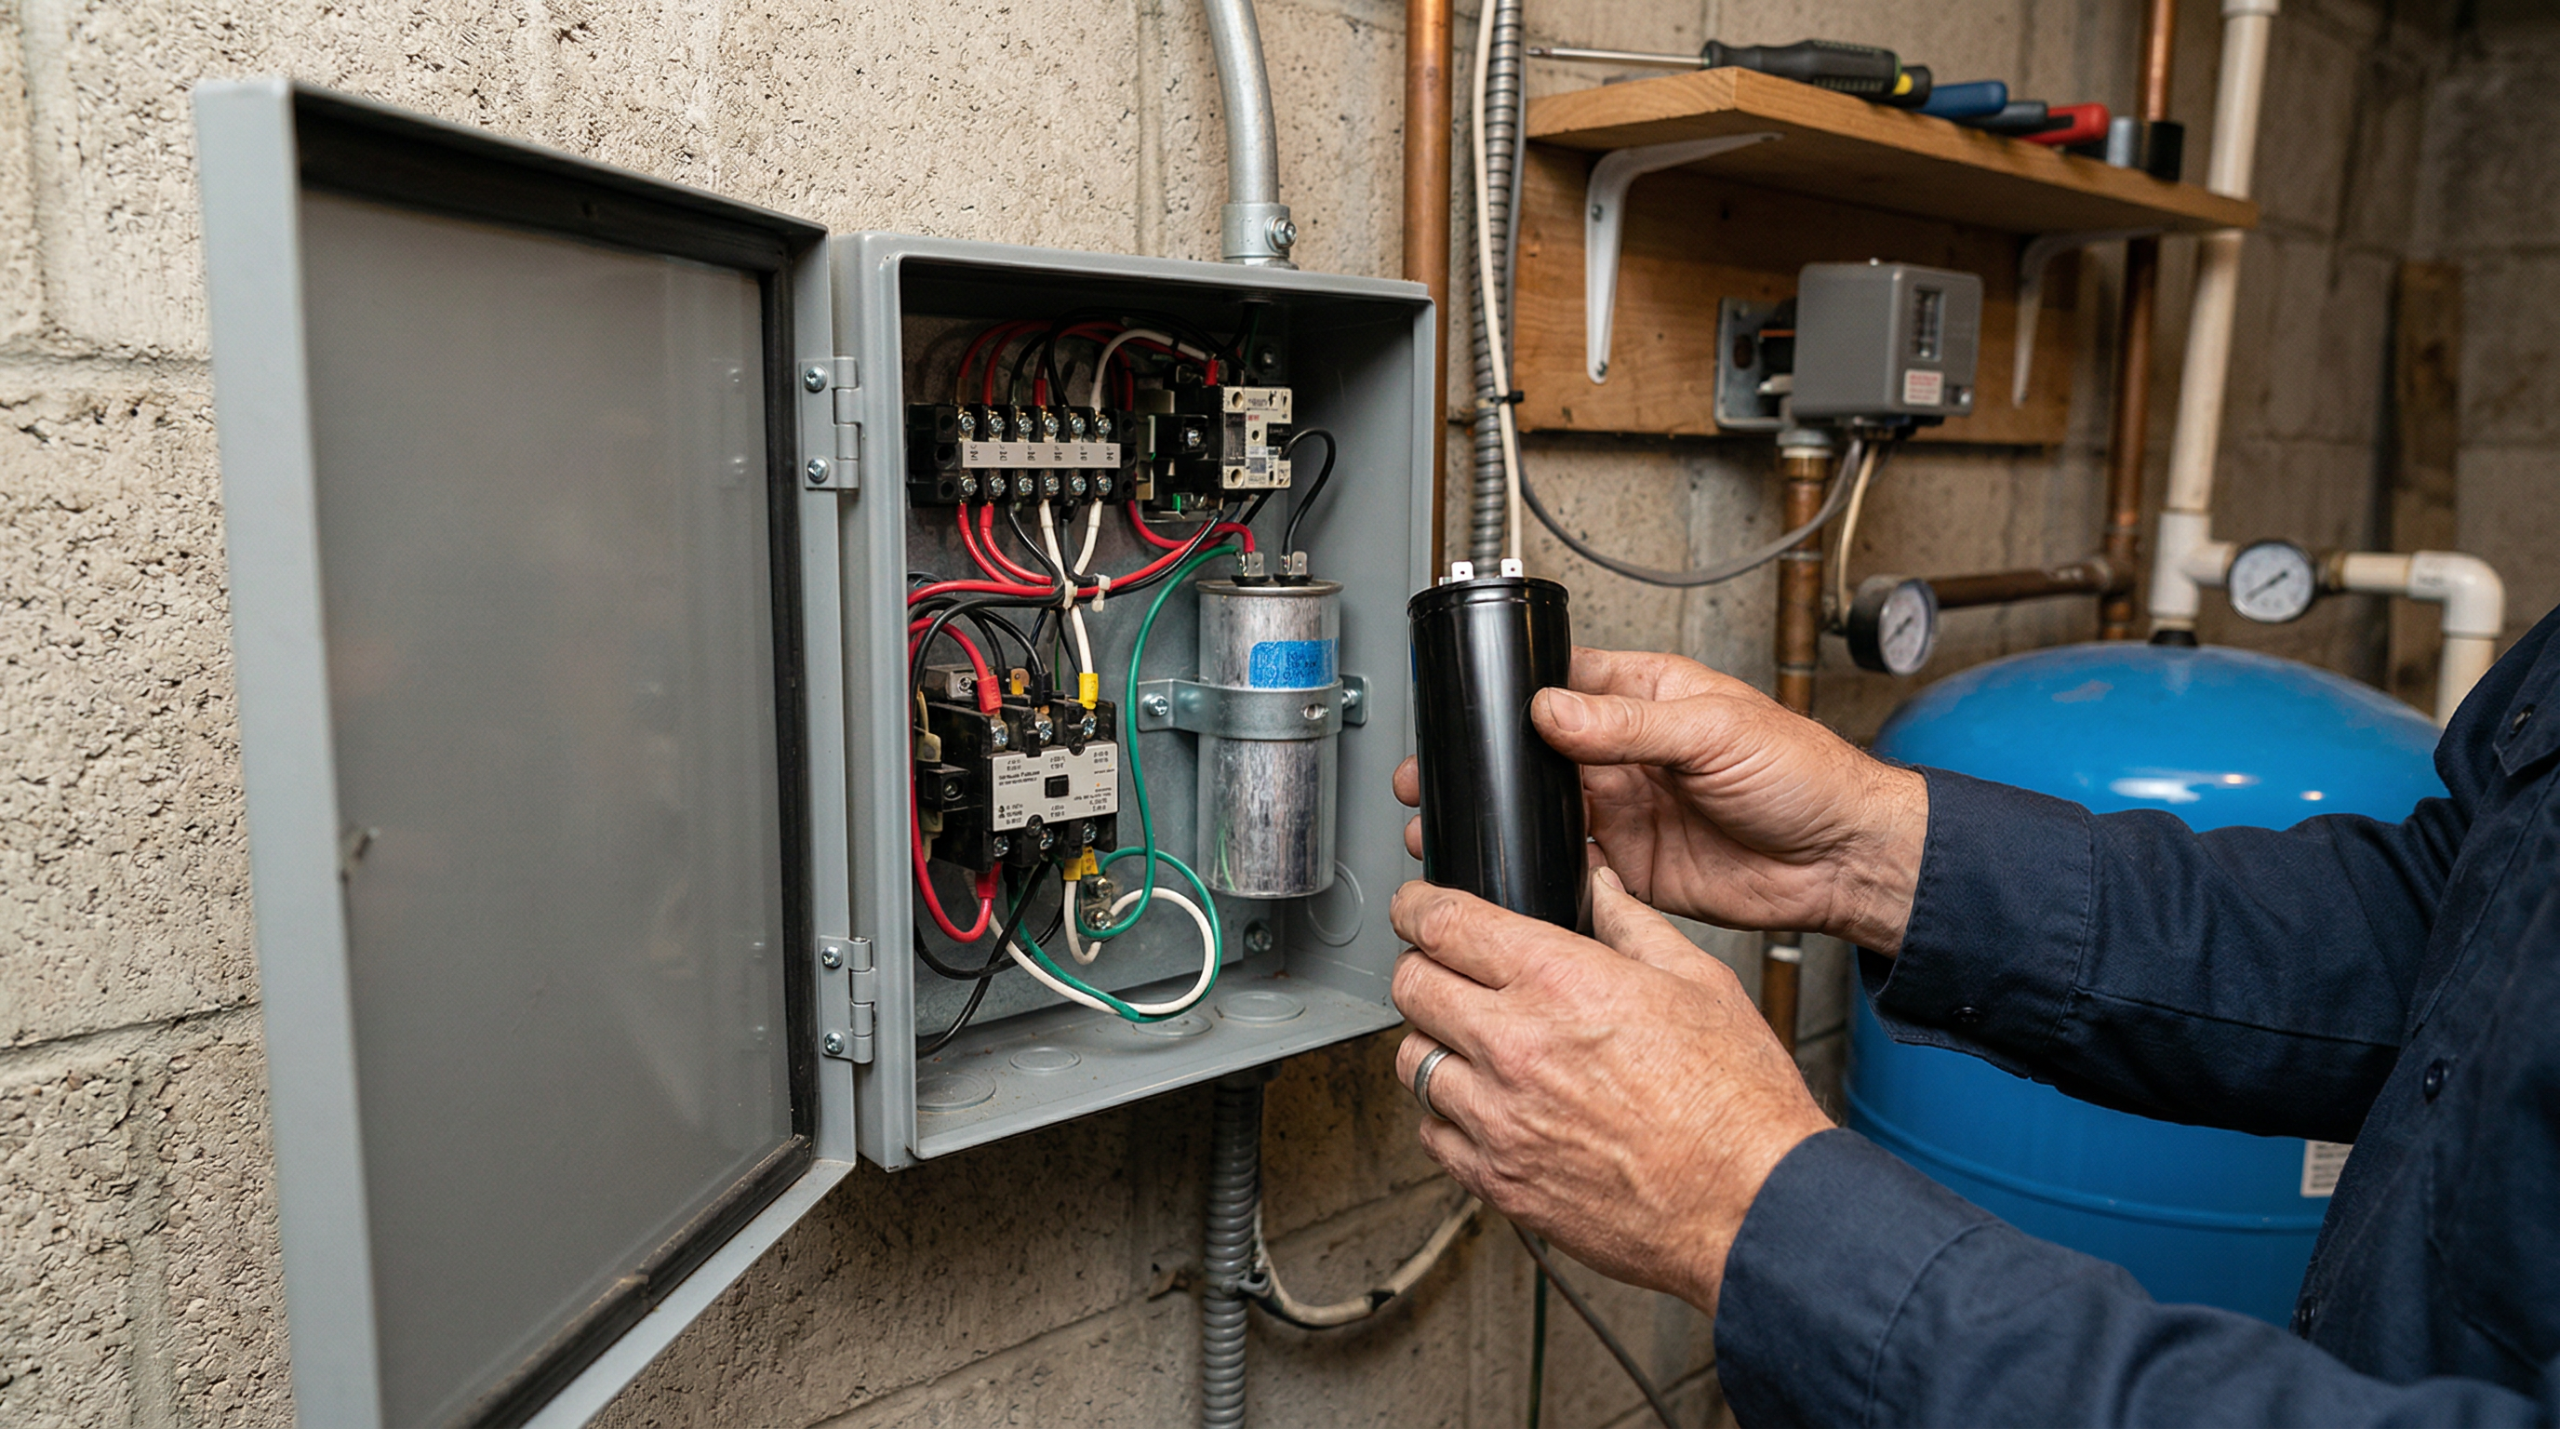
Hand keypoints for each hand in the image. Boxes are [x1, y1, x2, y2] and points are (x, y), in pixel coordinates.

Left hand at [1390, 869, 1831, 1316]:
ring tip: (1468, 1044)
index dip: (1419, 906)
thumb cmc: (1738, 1104)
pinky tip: (1484, 1108)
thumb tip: (1603, 888)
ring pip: (1411, 1061)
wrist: (1752, 1207)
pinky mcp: (1500, 1181)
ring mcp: (1500, 1119)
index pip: (1443, 923)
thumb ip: (1634, 924)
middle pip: (1410, 986)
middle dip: (1419, 967)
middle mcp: (1516, 1046)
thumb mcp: (1700, 981)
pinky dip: (1447, 1116)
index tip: (1418, 908)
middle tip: (1441, 971)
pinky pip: (1433, 1134)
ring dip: (1432, 1043)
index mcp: (1561, 982)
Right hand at [1395, 645, 1926, 953]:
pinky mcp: (1631, 865)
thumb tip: (1552, 710)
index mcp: (1648, 698)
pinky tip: (1505, 864)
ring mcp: (1627, 809)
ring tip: (1444, 824)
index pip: (1562, 684)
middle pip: (1535, 753)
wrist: (1842, 859)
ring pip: (1542, 809)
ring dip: (1499, 817)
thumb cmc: (1806, 774)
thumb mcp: (1715, 730)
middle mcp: (1629, 752)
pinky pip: (1569, 862)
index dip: (1511, 696)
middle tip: (1429, 776)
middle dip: (1484, 764)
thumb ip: (1628, 724)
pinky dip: (1534, 864)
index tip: (1464, 709)